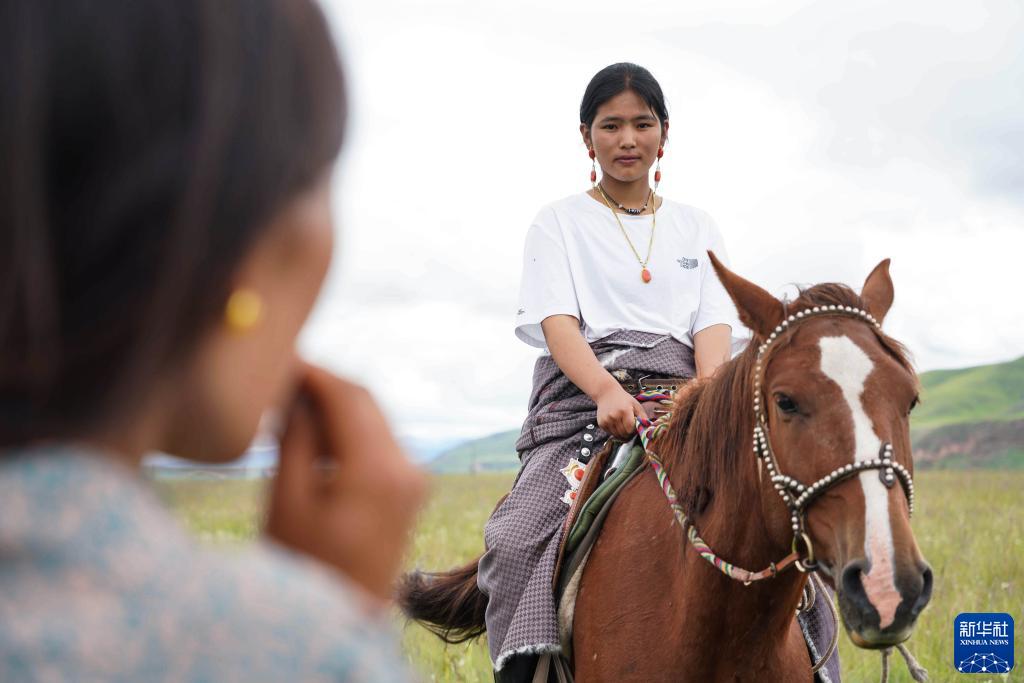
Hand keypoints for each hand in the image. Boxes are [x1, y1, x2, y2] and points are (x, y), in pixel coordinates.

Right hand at [265, 363, 427, 605]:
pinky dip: (345, 431)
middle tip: (278, 381)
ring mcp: (412, 478)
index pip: (347, 395)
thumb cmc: (308, 567)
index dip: (312, 371)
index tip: (280, 359)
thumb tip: (293, 389)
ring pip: (371, 418)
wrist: (347, 618)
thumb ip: (294, 437)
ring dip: (332, 407)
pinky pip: (377, 441)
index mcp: (378, 469)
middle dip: (322, 385)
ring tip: (285, 411)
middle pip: (363, 401)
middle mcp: (407, 467)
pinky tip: (309, 439)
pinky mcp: (408, 488)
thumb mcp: (288, 500)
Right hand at [594, 384, 643, 439]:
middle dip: (629, 433)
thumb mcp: (635, 405)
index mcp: (624, 411)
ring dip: (622, 433)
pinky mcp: (601, 423)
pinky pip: (610, 433)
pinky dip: (614, 431)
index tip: (635, 427)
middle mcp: (614, 416)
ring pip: (617, 435)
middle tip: (630, 428)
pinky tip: (616, 423)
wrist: (606, 393)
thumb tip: (648, 428)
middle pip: (624, 433)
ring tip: (623, 425)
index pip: (630, 429)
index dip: (634, 430)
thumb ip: (643, 416)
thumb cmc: (623, 399)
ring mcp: (607, 420)